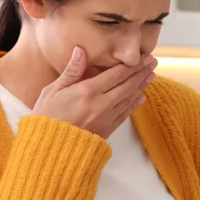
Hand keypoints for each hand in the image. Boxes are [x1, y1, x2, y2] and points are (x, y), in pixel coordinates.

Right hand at [32, 46, 155, 138]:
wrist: (49, 149)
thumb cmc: (46, 117)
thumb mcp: (52, 90)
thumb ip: (71, 71)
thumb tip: (81, 50)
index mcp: (87, 91)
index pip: (116, 74)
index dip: (132, 65)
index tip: (144, 57)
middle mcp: (101, 104)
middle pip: (127, 85)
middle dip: (141, 73)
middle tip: (153, 63)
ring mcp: (105, 119)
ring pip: (128, 99)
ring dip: (141, 86)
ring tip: (151, 76)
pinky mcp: (106, 131)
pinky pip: (124, 115)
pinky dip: (134, 105)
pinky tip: (141, 98)